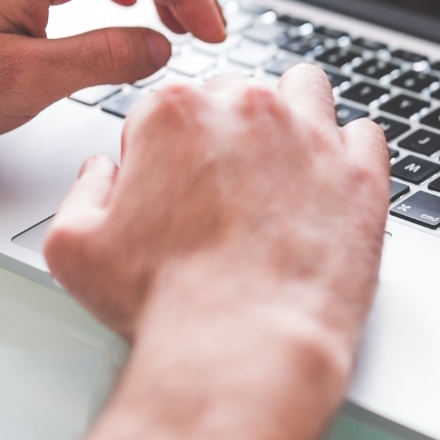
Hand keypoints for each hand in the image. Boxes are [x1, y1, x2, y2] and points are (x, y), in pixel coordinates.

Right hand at [8, 67, 387, 439]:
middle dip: (225, 131)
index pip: (165, 106)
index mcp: (175, 113)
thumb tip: (101, 172)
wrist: (242, 348)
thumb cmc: (163, 303)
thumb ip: (82, 192)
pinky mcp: (362, 173)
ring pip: (304, 90)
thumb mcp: (74, 248)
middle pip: (235, 94)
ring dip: (291, 115)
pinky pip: (365, 134)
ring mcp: (312, 136)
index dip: (161, 149)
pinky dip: (350, 152)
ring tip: (281, 167)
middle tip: (222, 189)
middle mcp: (246, 109)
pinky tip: (331, 184)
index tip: (167, 187)